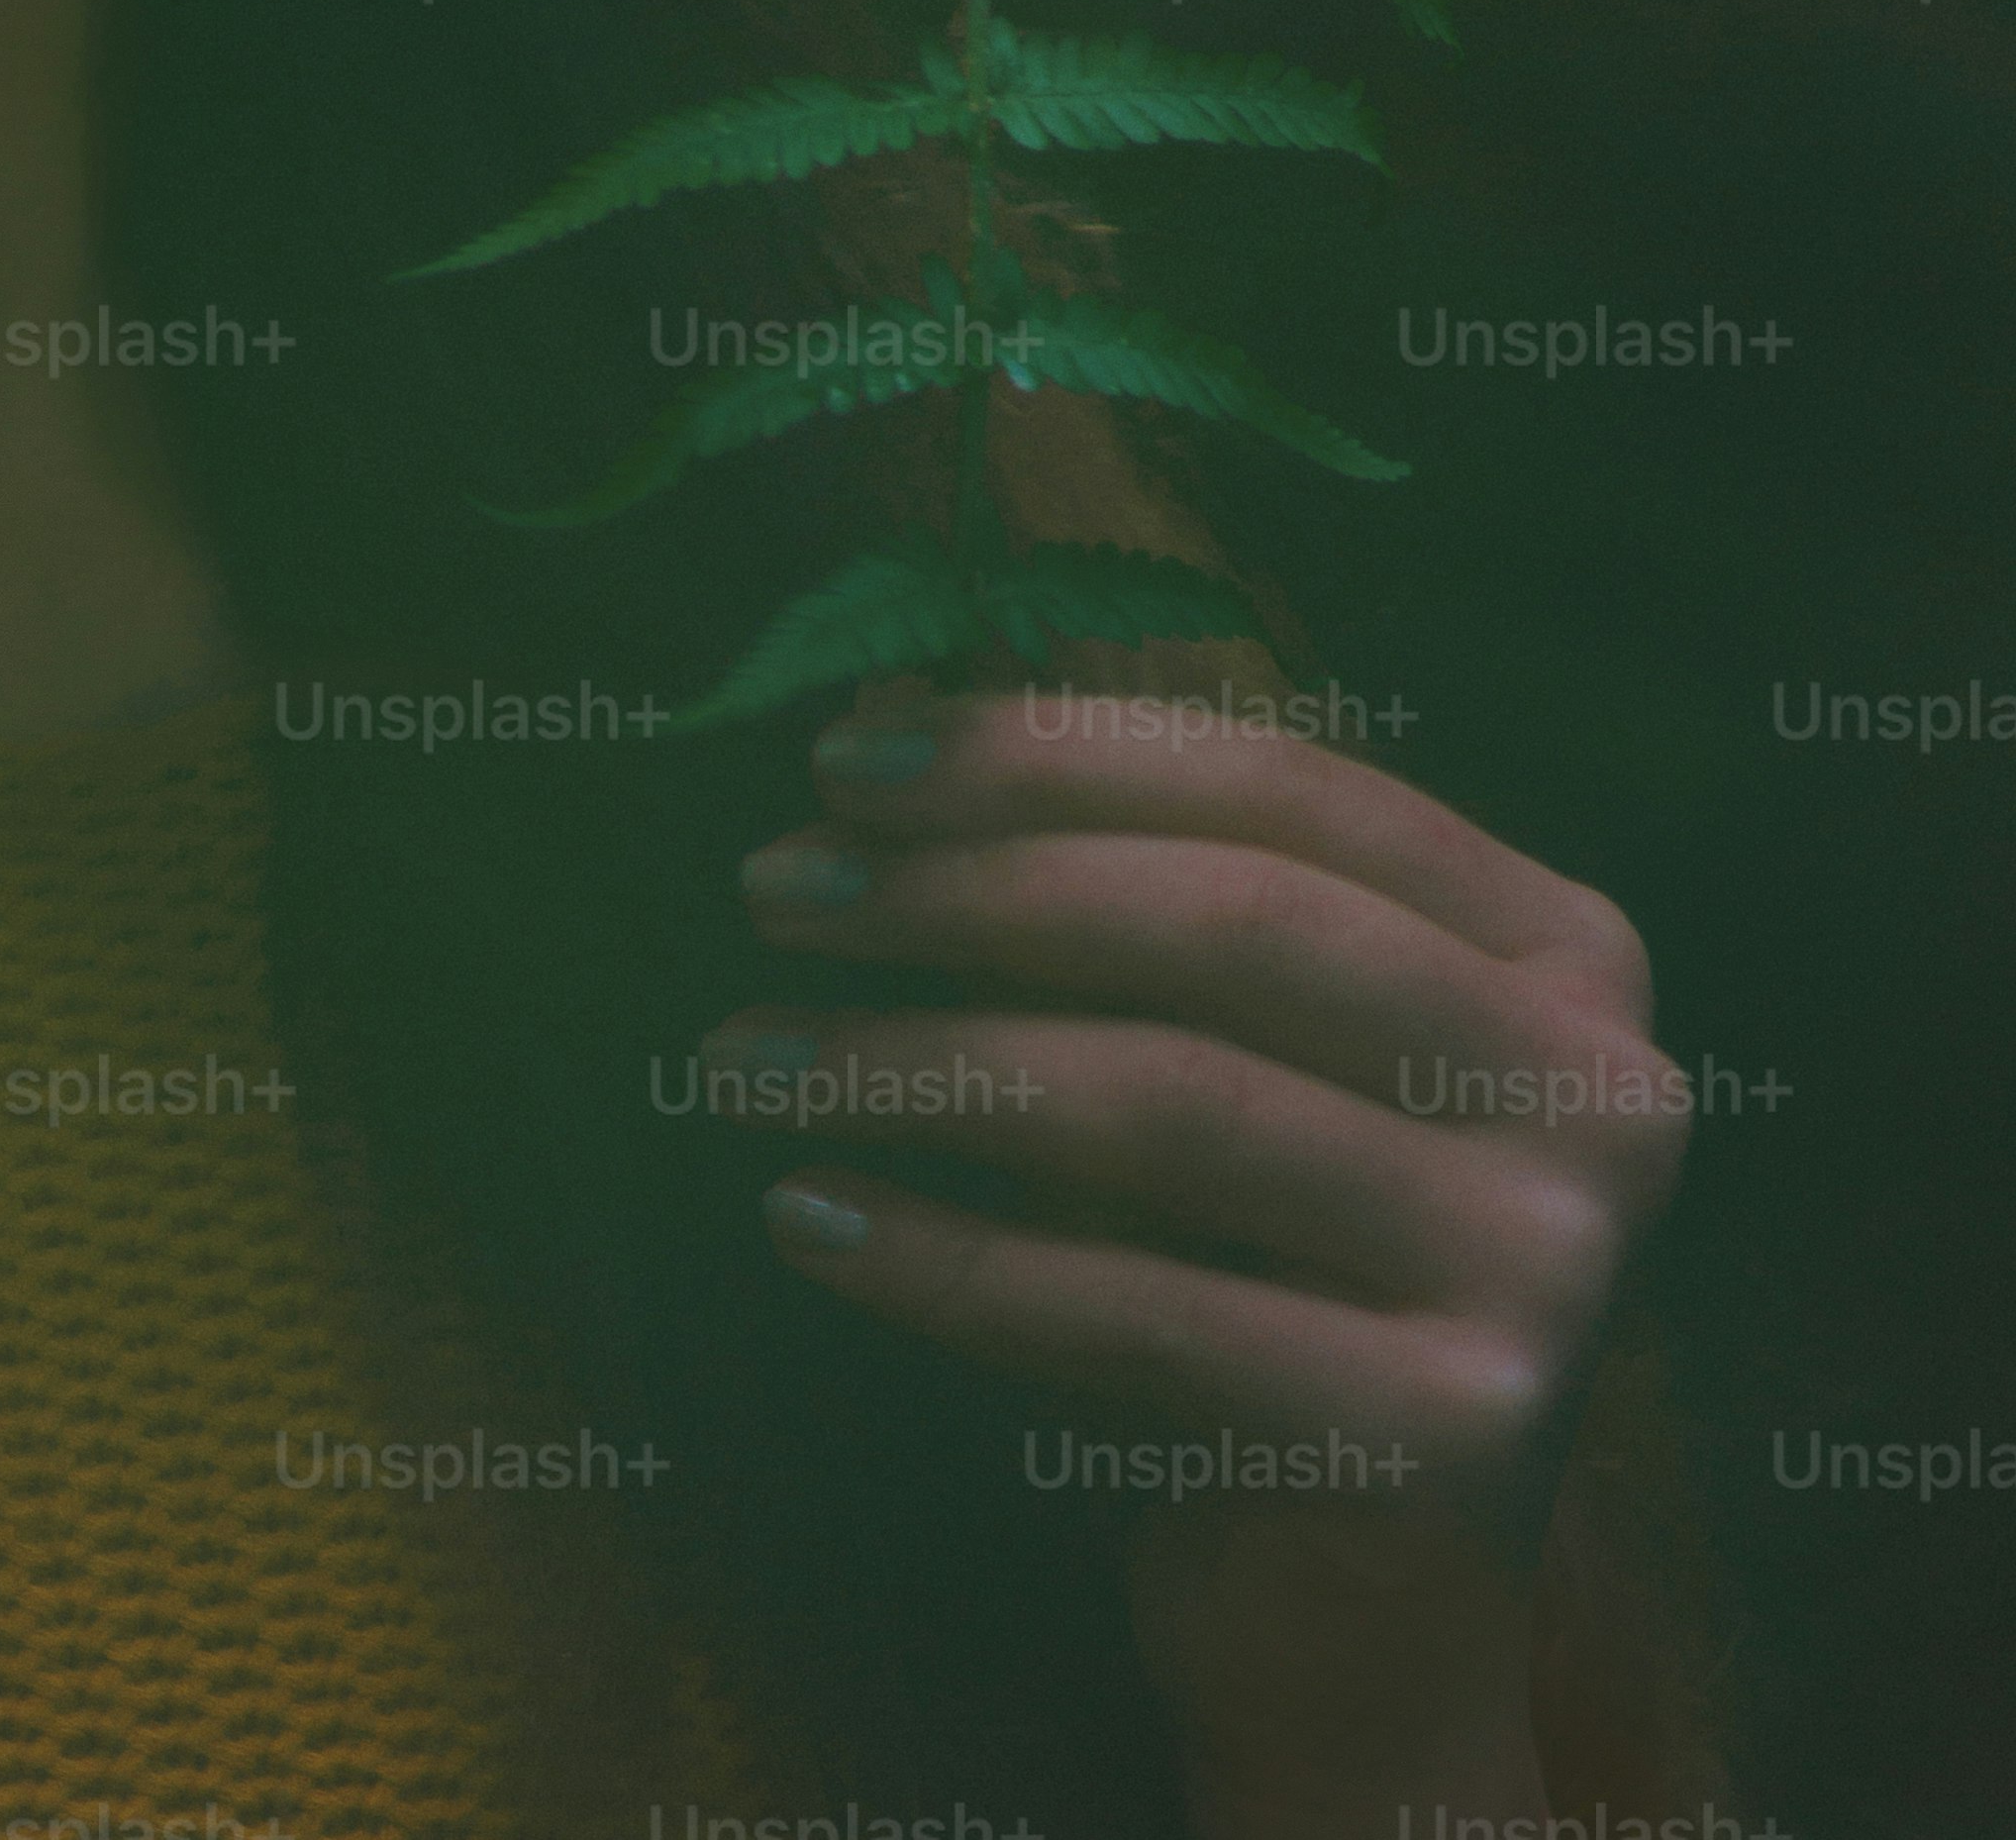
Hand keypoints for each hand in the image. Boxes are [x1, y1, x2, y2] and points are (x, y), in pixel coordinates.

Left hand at [712, 659, 1689, 1830]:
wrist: (1370, 1627)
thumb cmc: (1274, 1282)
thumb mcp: (1232, 1056)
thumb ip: (1110, 889)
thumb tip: (884, 711)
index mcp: (1565, 951)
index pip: (1288, 787)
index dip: (1057, 752)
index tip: (842, 757)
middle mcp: (1599, 1093)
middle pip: (1234, 925)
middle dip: (974, 887)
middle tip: (772, 885)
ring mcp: (1545, 1268)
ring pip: (1177, 1106)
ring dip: (923, 1063)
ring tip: (737, 1059)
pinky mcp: (1453, 1440)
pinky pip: (1142, 1311)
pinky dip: (949, 1259)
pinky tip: (807, 1215)